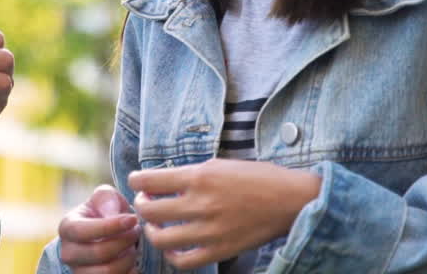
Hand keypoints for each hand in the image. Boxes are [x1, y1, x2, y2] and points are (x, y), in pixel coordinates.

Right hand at [57, 185, 140, 273]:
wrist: (104, 235)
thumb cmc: (105, 212)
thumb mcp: (104, 197)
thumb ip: (107, 199)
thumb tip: (111, 216)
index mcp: (67, 228)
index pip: (84, 231)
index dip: (110, 226)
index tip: (132, 219)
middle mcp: (68, 253)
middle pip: (99, 253)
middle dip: (124, 241)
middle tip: (136, 231)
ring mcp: (79, 272)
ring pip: (108, 272)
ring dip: (128, 258)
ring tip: (133, 246)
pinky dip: (129, 272)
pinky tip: (131, 261)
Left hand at [128, 158, 320, 269]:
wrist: (290, 200)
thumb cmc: (256, 177)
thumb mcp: (218, 165)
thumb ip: (189, 174)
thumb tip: (161, 182)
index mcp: (199, 177)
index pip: (148, 180)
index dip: (136, 180)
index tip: (137, 181)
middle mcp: (200, 204)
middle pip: (149, 210)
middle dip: (141, 204)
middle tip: (145, 201)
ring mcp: (209, 231)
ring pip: (160, 238)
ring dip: (151, 230)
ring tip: (155, 224)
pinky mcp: (220, 250)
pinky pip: (183, 261)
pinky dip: (171, 255)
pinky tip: (172, 246)